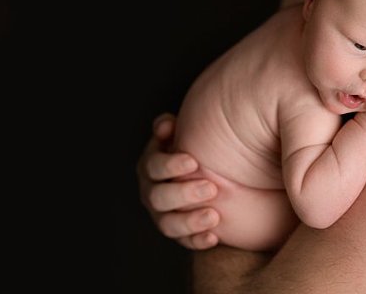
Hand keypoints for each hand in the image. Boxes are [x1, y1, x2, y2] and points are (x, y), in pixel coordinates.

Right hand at [137, 113, 221, 249]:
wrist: (205, 172)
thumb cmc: (193, 149)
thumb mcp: (181, 134)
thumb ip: (169, 126)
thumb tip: (166, 124)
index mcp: (151, 166)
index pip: (153, 167)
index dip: (170, 165)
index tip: (193, 162)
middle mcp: (152, 192)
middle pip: (158, 197)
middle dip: (184, 193)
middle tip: (211, 188)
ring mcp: (163, 215)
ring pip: (168, 224)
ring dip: (189, 221)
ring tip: (213, 216)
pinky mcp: (179, 233)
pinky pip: (185, 241)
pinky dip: (197, 240)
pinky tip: (214, 237)